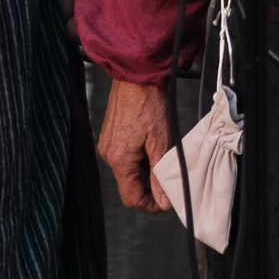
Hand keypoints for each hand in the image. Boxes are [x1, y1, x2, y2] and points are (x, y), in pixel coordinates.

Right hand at [98, 77, 174, 214]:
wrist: (137, 73)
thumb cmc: (150, 102)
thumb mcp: (162, 141)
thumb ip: (161, 173)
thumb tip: (163, 201)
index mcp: (119, 159)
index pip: (131, 198)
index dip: (151, 205)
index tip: (167, 201)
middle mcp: (109, 154)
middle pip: (130, 185)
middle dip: (151, 185)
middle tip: (170, 174)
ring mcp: (108, 143)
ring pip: (129, 170)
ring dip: (147, 169)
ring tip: (164, 154)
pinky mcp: (112, 134)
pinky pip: (126, 155)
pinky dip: (141, 156)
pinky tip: (154, 144)